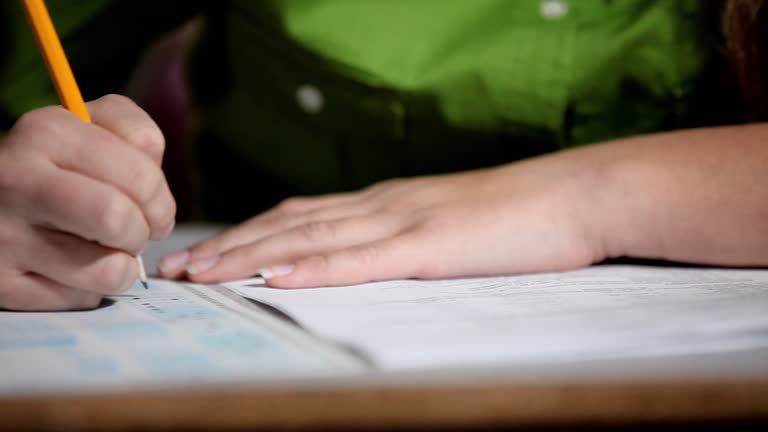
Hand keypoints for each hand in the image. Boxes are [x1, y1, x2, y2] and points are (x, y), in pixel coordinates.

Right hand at [0, 95, 175, 310]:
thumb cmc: (54, 164)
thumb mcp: (90, 127)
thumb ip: (133, 134)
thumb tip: (156, 174)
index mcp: (47, 133)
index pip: (141, 174)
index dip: (161, 199)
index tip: (153, 207)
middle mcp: (18, 180)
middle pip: (119, 220)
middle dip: (143, 232)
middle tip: (136, 233)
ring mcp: (4, 235)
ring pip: (107, 270)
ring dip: (121, 266)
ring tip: (104, 250)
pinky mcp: (2, 284)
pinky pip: (80, 299)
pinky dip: (88, 288)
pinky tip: (69, 268)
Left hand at [159, 152, 605, 286]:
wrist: (577, 195)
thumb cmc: (519, 218)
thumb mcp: (450, 226)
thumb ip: (408, 239)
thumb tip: (373, 260)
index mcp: (388, 203)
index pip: (303, 216)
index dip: (250, 233)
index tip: (209, 254)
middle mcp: (384, 204)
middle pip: (291, 223)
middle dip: (231, 245)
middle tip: (181, 269)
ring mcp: (405, 221)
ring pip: (312, 237)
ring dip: (252, 254)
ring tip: (203, 274)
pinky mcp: (431, 244)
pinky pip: (361, 258)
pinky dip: (312, 266)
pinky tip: (276, 275)